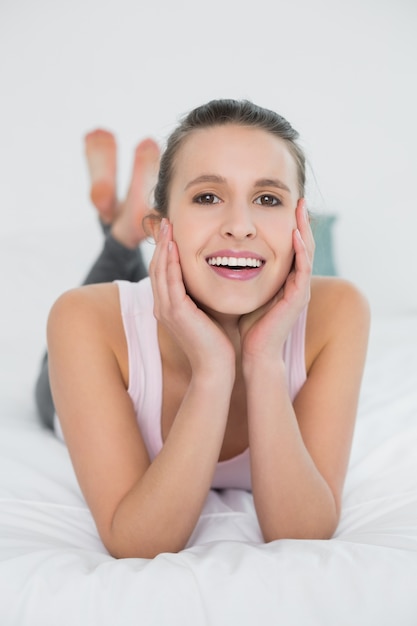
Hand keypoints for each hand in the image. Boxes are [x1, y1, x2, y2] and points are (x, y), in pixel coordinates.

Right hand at [149, 219, 235, 375]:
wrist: (216, 367)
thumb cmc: (216, 340)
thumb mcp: (207, 310)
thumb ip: (203, 293)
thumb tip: (213, 274)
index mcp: (168, 306)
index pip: (162, 272)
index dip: (164, 250)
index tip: (170, 229)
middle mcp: (162, 306)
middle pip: (156, 267)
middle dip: (160, 242)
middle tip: (164, 220)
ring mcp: (165, 309)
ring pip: (159, 271)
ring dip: (162, 247)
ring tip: (167, 226)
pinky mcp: (174, 312)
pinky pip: (169, 282)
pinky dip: (169, 262)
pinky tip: (173, 246)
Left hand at [239, 199, 313, 364]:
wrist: (254, 354)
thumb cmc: (249, 327)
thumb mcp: (248, 292)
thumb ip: (245, 275)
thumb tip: (228, 257)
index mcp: (286, 282)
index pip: (293, 248)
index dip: (292, 227)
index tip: (287, 206)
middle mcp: (297, 284)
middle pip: (304, 246)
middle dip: (303, 222)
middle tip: (300, 199)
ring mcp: (300, 291)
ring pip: (307, 253)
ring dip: (305, 229)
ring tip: (301, 208)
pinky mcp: (297, 299)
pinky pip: (303, 270)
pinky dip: (301, 251)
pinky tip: (295, 235)